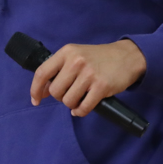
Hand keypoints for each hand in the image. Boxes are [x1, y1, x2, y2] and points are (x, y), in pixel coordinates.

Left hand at [30, 40, 146, 117]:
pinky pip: (83, 108)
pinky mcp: (101, 86)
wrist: (127, 56)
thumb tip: (43, 91)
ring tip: (80, 98)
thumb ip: (60, 69)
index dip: (35, 89)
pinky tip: (83, 107)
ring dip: (72, 104)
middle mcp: (76, 61)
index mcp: (67, 52)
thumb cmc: (99, 58)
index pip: (42, 72)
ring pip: (68, 101)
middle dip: (60, 97)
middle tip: (71, 93)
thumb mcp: (77, 55)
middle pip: (55, 91)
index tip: (36, 100)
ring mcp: (89, 74)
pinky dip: (81, 111)